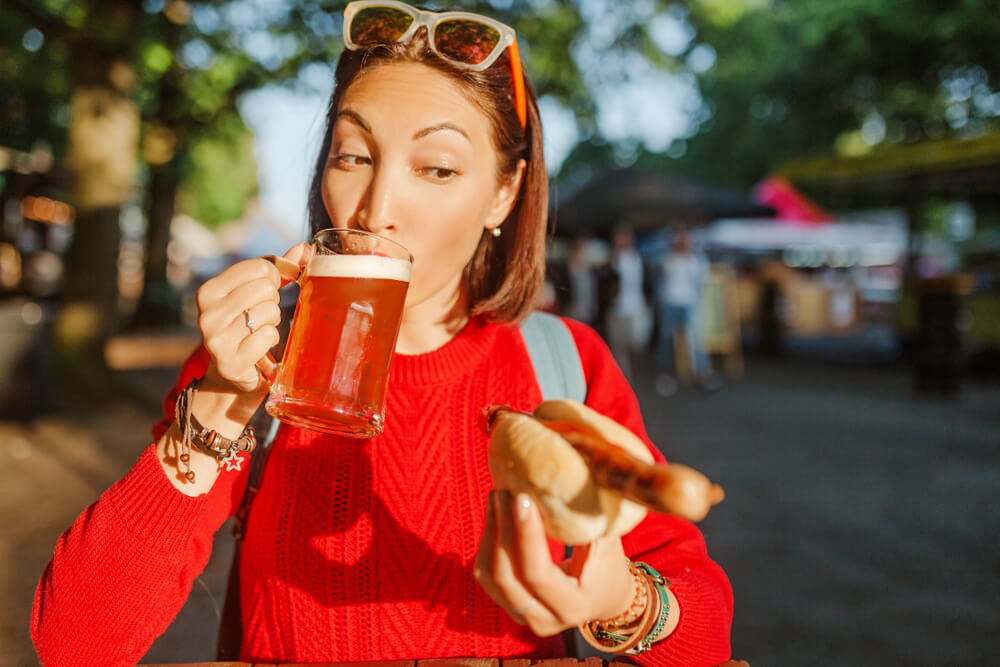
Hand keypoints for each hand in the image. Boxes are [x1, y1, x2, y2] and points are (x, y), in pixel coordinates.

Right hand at [196, 244, 310, 392]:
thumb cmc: (248, 325)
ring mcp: (216, 340)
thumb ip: (279, 269)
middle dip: (272, 301)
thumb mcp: (257, 294)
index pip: (259, 267)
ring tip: (259, 330)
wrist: (233, 373)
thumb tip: (305, 247)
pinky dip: (271, 340)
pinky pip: (268, 336)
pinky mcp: (230, 362)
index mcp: (209, 291)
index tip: (269, 288)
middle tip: (262, 314)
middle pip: (265, 289)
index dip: (273, 277)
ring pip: (269, 312)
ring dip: (272, 322)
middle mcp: (207, 314)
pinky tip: (260, 347)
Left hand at [474, 490, 634, 636]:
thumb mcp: (608, 544)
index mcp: (573, 607)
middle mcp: (544, 620)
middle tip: (504, 491)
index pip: (538, 574)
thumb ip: (594, 518)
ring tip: (498, 496)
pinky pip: (486, 573)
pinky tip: (496, 513)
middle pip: (506, 575)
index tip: (522, 497)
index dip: (526, 535)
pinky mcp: (507, 605)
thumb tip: (577, 474)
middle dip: (501, 528)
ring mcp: (522, 616)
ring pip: (490, 575)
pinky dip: (488, 541)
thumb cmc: (609, 566)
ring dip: (490, 532)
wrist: (605, 597)